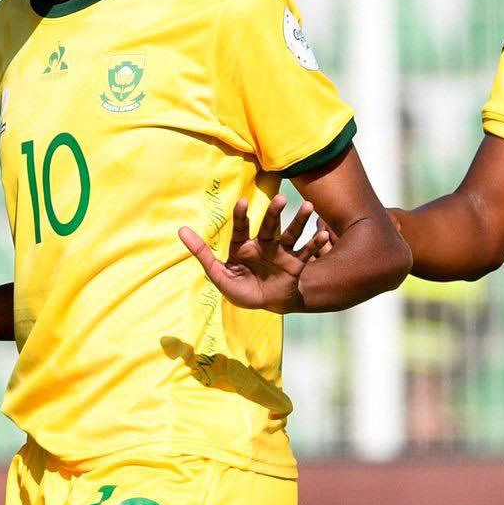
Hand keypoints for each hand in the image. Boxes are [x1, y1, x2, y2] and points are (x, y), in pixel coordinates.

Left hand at [178, 194, 324, 312]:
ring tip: (309, 206)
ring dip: (300, 220)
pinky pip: (306, 252)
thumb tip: (180, 230)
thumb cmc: (241, 290)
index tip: (243, 202)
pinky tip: (323, 235)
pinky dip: (315, 244)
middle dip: (275, 212)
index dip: (241, 216)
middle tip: (281, 199)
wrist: (267, 305)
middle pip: (270, 225)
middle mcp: (264, 245)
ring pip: (291, 233)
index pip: (241, 227)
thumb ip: (202, 253)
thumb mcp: (219, 275)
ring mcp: (281, 253)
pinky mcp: (296, 263)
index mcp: (243, 246)